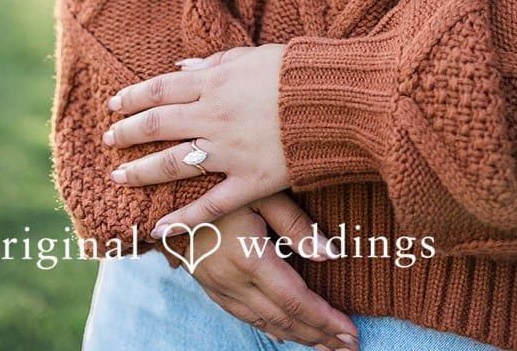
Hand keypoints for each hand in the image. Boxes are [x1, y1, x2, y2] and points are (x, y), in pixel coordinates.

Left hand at [103, 44, 289, 228]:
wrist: (334, 99)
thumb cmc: (297, 72)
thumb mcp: (252, 56)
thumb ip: (215, 64)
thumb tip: (181, 67)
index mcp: (214, 83)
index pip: (160, 89)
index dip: (133, 98)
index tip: (114, 105)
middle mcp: (213, 116)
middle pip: (158, 125)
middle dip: (127, 133)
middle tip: (108, 140)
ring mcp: (229, 152)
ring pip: (173, 164)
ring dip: (142, 172)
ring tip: (118, 178)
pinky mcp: (249, 182)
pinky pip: (210, 205)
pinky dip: (183, 220)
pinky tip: (158, 230)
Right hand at [181, 195, 358, 350]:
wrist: (166, 194)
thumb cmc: (220, 183)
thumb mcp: (262, 192)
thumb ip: (296, 223)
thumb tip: (331, 253)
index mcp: (250, 259)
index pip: (296, 300)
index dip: (325, 319)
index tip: (350, 332)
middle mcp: (234, 282)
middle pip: (284, 319)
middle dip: (319, 335)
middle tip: (348, 348)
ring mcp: (220, 288)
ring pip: (265, 323)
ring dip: (298, 337)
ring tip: (325, 345)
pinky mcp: (211, 287)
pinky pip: (245, 317)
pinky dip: (270, 329)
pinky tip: (285, 334)